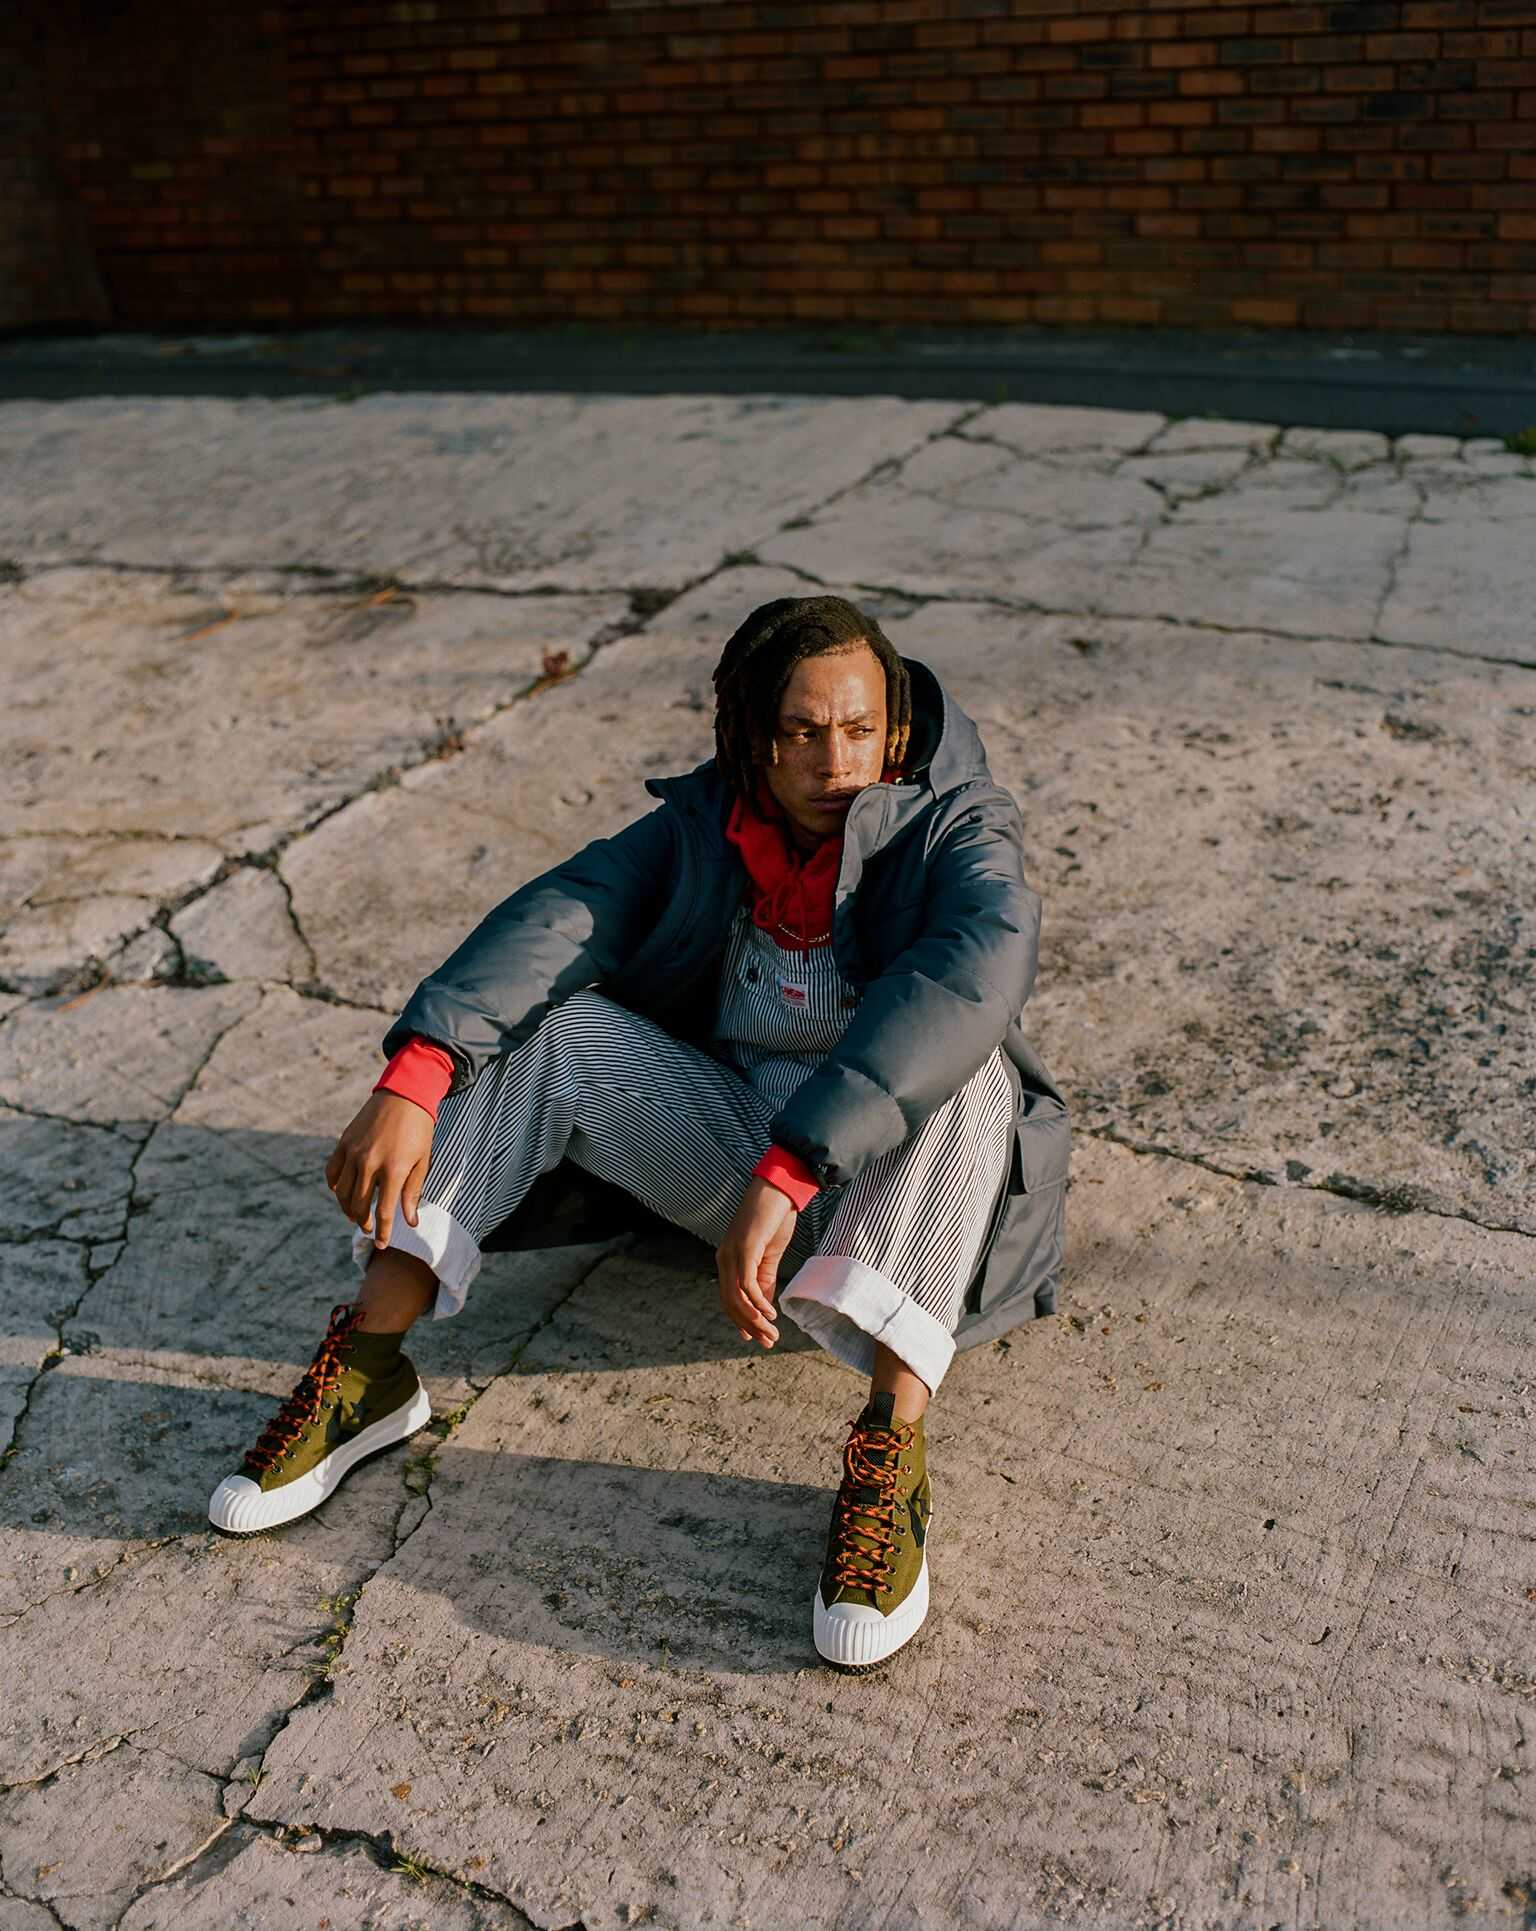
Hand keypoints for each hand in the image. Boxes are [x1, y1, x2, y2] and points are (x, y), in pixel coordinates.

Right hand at [324, 1091, 433, 1250]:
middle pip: (358, 1205)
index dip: (382, 1232)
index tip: (381, 1244)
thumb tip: (409, 1222)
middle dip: (363, 1222)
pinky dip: (335, 1186)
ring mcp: (353, 1152)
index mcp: (394, 1169)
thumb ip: (412, 1192)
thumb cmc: (419, 1130)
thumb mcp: (423, 1161)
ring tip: (356, 1214)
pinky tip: (343, 1192)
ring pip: (341, 1193)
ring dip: (347, 1209)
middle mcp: (370, 1163)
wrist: (404, 1095)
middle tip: (369, 1228)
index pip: (383, 1212)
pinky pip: (332, 1172)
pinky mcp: (343, 1143)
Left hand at [716, 1176, 797, 1349]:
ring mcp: (732, 1253)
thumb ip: (765, 1279)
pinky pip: (747, 1284)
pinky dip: (758, 1303)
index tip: (755, 1338)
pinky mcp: (745, 1248)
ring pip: (736, 1298)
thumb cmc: (774, 1218)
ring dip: (754, 1320)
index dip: (741, 1321)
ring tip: (771, 1333)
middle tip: (768, 1342)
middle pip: (730, 1303)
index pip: (729, 1299)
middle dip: (749, 1326)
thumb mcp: (769, 1255)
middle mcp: (724, 1258)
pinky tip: (771, 1313)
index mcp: (728, 1260)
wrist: (779, 1189)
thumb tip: (765, 1306)